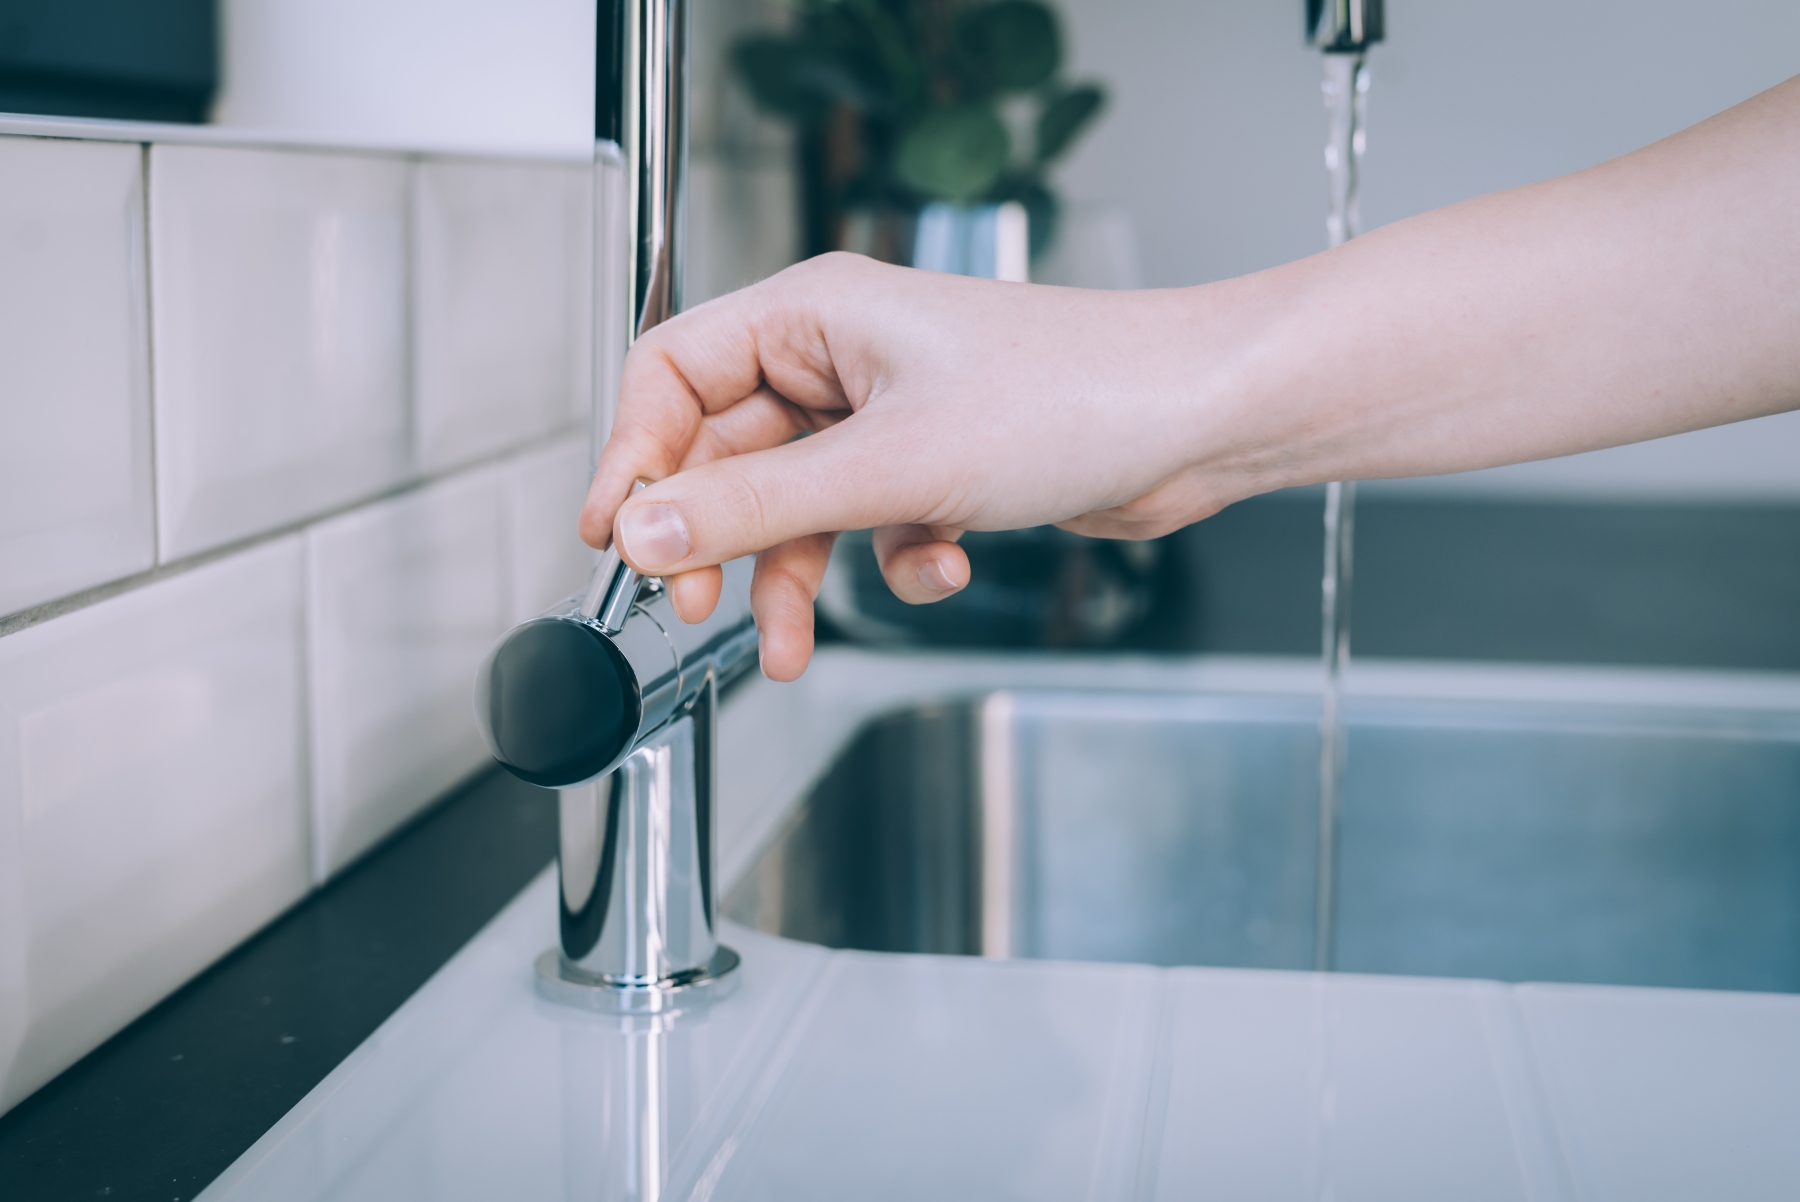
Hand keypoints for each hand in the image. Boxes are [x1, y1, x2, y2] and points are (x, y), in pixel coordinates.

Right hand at [579, 253, 1260, 680]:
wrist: (1195, 423)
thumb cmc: (1073, 395)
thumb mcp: (887, 466)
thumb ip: (753, 508)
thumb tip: (642, 532)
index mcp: (813, 315)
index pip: (671, 374)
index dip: (633, 458)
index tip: (615, 539)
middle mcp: (842, 360)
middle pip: (727, 453)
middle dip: (718, 538)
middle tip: (697, 606)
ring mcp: (889, 416)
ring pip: (797, 505)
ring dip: (795, 575)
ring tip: (791, 647)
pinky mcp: (934, 466)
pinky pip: (868, 526)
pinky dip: (892, 561)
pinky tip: (942, 564)